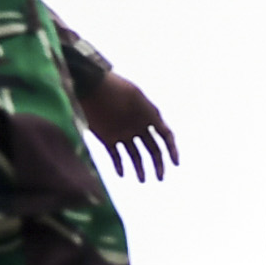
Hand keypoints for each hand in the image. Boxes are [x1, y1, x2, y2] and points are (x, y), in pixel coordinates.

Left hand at [72, 64, 182, 183]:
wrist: (90, 84)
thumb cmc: (114, 88)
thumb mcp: (136, 96)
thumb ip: (151, 113)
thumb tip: (166, 131)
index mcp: (147, 117)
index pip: (165, 135)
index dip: (172, 149)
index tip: (175, 163)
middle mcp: (137, 127)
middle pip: (152, 150)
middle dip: (158, 164)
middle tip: (160, 177)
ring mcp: (122, 133)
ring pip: (135, 156)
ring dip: (140, 168)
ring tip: (142, 180)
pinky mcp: (107, 137)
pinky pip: (116, 156)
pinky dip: (119, 166)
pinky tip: (122, 174)